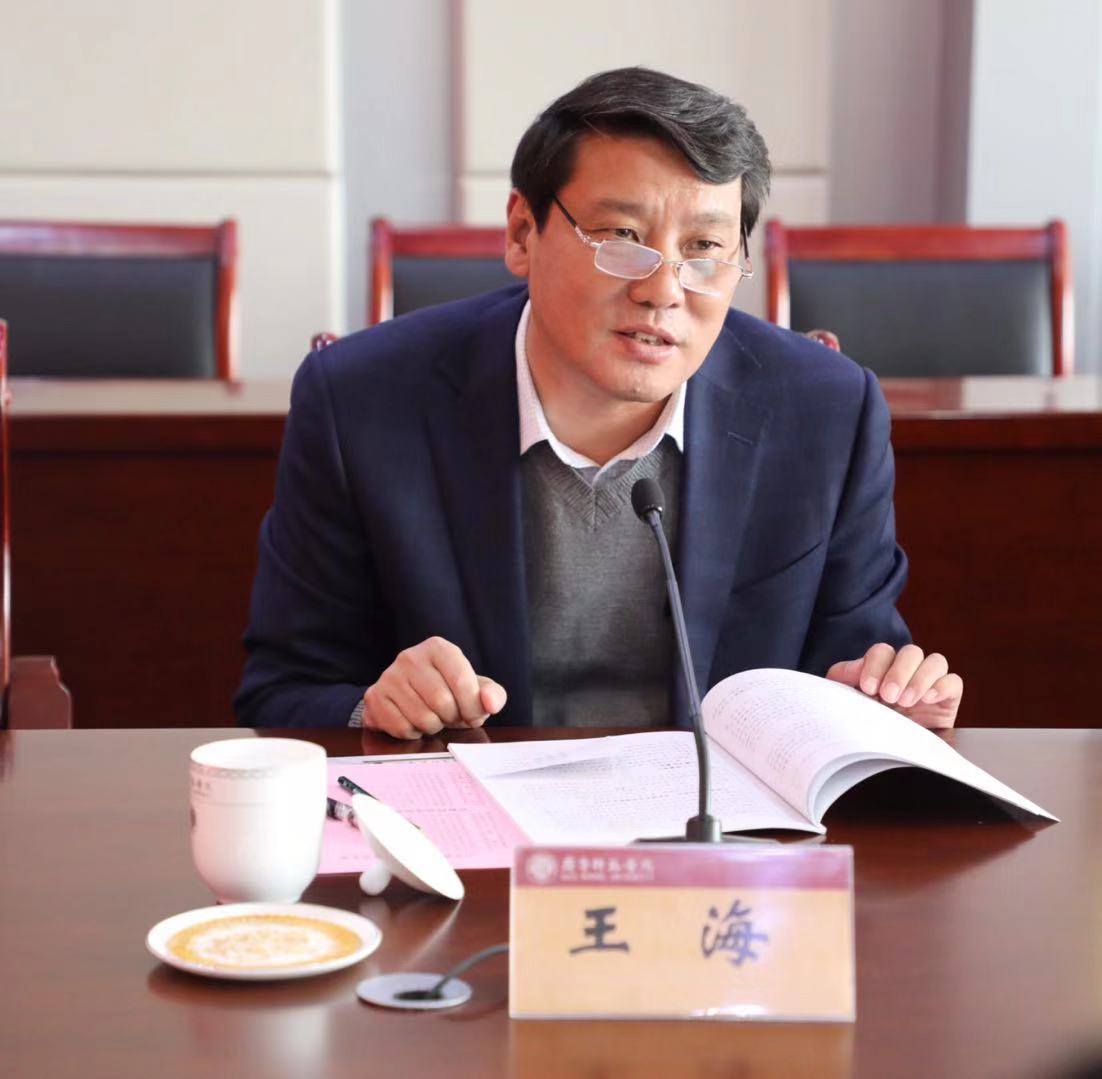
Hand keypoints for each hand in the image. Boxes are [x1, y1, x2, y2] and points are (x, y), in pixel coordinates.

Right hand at [362, 637, 506, 739]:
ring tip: (433, 717)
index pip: (462, 681)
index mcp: (438, 648)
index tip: (473, 715)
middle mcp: (410, 657)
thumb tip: (491, 704)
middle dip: (452, 718)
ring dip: (433, 726)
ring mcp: (389, 676)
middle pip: (441, 701)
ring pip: (421, 717)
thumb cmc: (448, 690)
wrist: (407, 693)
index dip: (472, 707)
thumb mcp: (475, 688)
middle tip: (450, 716)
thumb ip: (492, 695)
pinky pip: (401, 728)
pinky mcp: (375, 697)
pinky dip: (413, 733)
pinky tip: (414, 721)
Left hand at [825, 643, 961, 728]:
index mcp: (882, 668)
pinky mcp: (948, 699)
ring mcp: (929, 683)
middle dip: (899, 672)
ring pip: (935, 661)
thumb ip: (844, 678)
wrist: (886, 757)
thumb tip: (856, 667)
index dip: (875, 665)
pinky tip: (928, 700)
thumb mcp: (846, 701)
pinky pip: (953, 681)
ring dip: (921, 678)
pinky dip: (942, 686)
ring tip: (907, 702)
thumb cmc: (864, 724)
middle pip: (911, 652)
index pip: (882, 652)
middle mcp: (907, 672)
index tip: (868, 688)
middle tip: (889, 697)